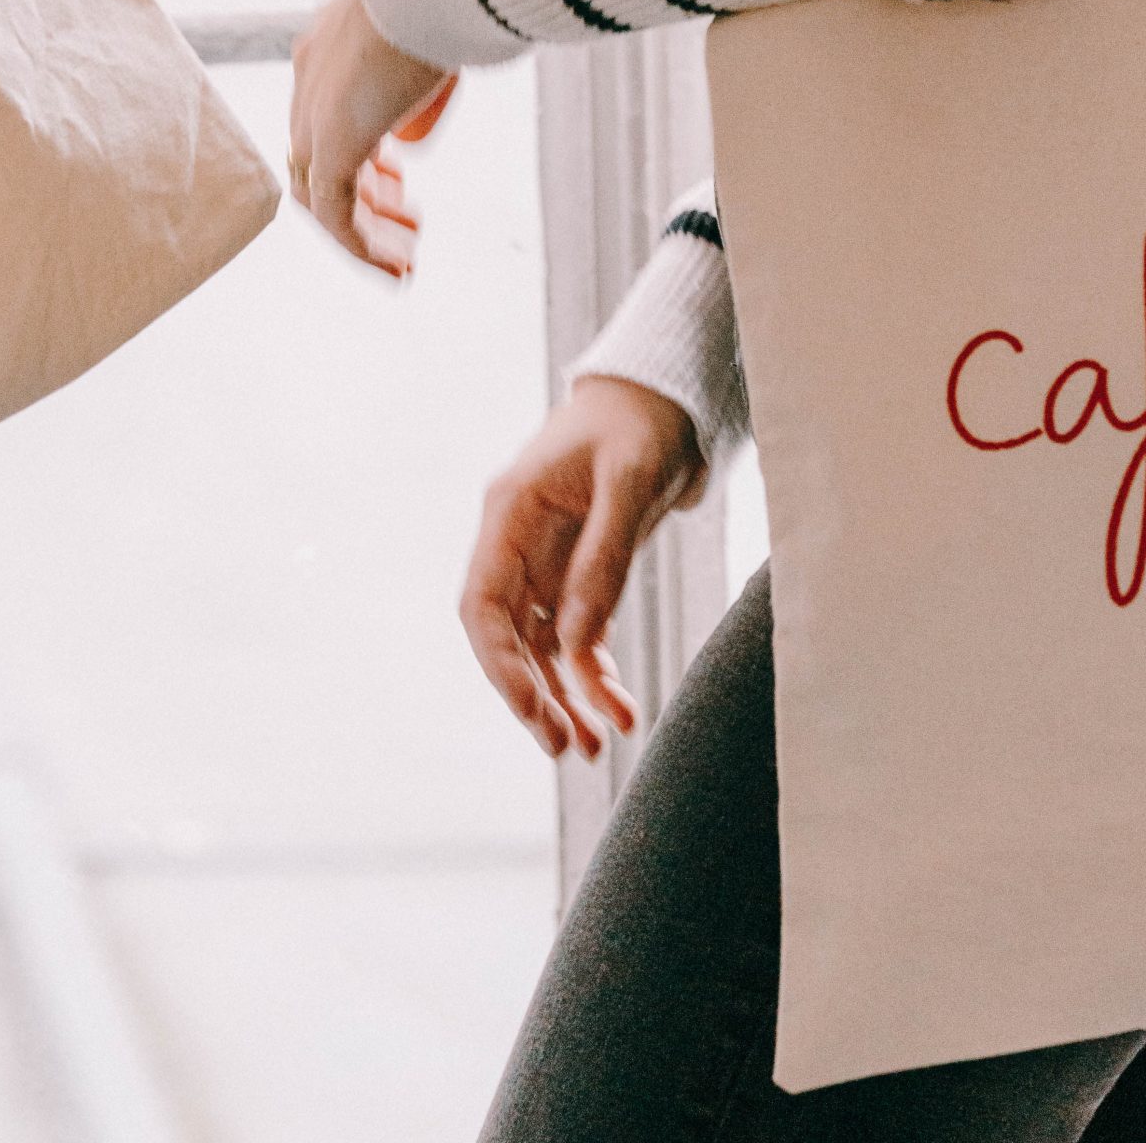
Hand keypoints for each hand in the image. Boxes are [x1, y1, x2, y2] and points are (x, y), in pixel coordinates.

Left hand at [287, 0, 454, 275]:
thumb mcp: (435, 23)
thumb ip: (426, 59)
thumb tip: (427, 104)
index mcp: (329, 44)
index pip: (329, 115)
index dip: (365, 152)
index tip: (402, 177)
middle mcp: (310, 80)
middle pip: (319, 158)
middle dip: (367, 197)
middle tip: (409, 223)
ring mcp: (316, 112)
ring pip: (321, 194)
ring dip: (364, 234)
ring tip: (405, 262)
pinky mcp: (332, 143)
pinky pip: (336, 214)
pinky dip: (362, 246)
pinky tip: (395, 268)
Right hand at [461, 377, 704, 758]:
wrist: (664, 397)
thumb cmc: (641, 424)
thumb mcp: (629, 480)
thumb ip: (601, 560)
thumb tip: (574, 643)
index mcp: (510, 511)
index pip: (480, 603)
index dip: (497, 663)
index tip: (531, 709)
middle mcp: (517, 542)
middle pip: (505, 637)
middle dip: (530, 696)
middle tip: (566, 747)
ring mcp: (546, 561)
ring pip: (539, 648)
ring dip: (562, 698)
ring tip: (595, 747)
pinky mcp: (578, 573)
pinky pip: (577, 638)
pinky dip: (594, 676)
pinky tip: (619, 709)